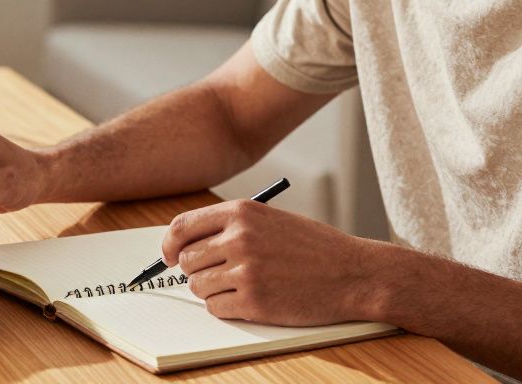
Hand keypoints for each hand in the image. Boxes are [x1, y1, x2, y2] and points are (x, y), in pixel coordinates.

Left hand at [161, 200, 383, 325]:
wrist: (354, 273)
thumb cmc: (314, 247)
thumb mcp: (269, 220)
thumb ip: (230, 226)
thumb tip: (186, 244)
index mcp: (241, 211)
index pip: (181, 227)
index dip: (169, 245)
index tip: (167, 257)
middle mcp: (239, 238)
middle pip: (186, 260)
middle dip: (196, 271)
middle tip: (219, 274)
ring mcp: (246, 270)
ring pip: (198, 287)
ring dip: (211, 291)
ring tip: (240, 286)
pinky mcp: (254, 302)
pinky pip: (215, 308)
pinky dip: (226, 308)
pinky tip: (250, 300)